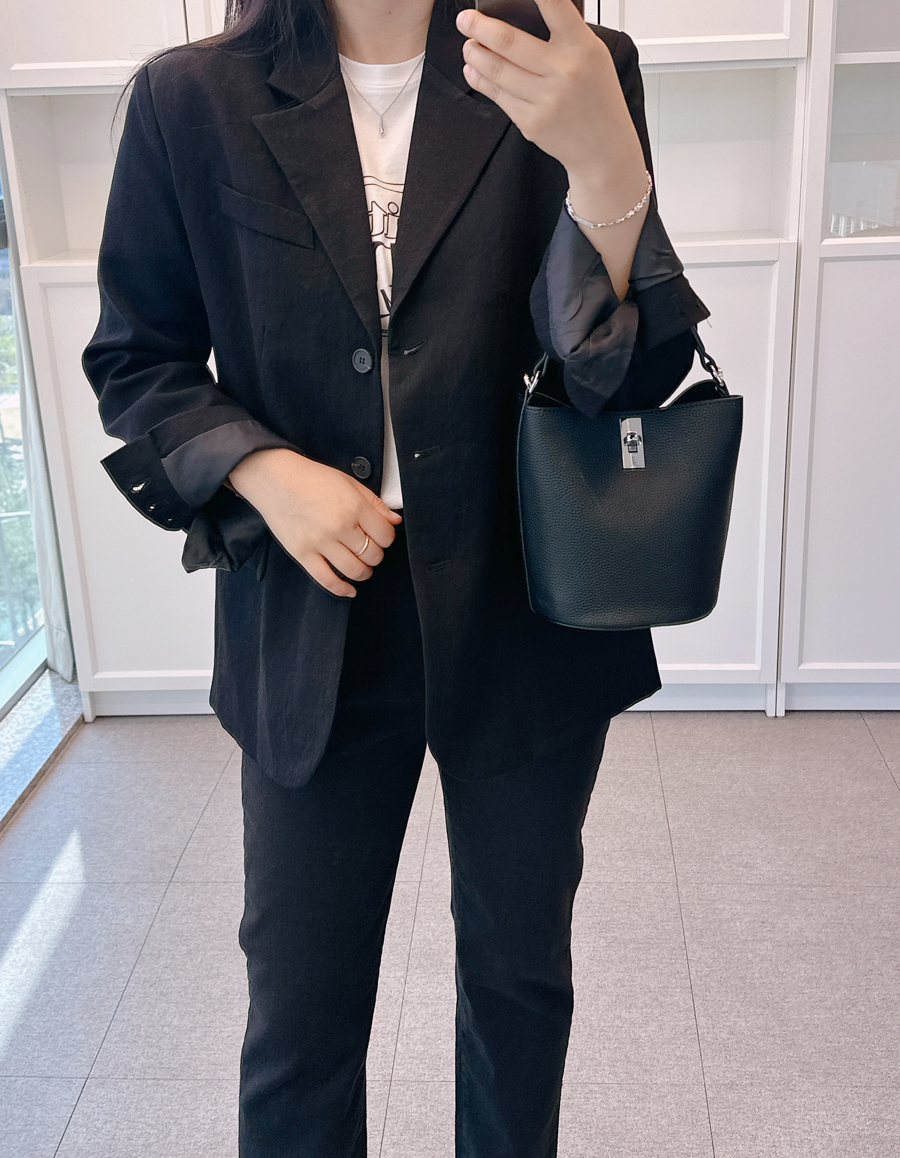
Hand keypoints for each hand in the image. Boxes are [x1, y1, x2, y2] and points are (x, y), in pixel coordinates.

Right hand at [228, 448, 401, 597]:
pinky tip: (349, 589)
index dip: (387, 538)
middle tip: (370, 550)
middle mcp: (339, 526)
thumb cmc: (311, 478)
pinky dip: (342, 589)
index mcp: (354, 507)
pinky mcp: (302, 554)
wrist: (274, 479)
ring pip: (354, 570)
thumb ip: (374, 503)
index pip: (385, 535)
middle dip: (376, 555)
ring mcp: (320, 542)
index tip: (382, 537)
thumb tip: (395, 520)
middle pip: (372, 555)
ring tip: (361, 566)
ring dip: (364, 572)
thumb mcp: (348, 482)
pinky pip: (327, 580)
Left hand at [456, 0, 646, 205]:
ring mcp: (545, 99)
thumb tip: (524, 15)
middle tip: (465, 20)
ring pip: (497, 70)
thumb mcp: (594, 56)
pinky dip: (480, 80)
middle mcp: (563, 71)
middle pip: (508, 41)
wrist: (603, 148)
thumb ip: (565, 34)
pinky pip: (498, 96)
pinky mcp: (531, 122)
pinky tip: (473, 70)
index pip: (554, 6)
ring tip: (468, 45)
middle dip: (479, 27)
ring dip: (474, 54)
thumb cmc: (597, 98)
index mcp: (582, 47)